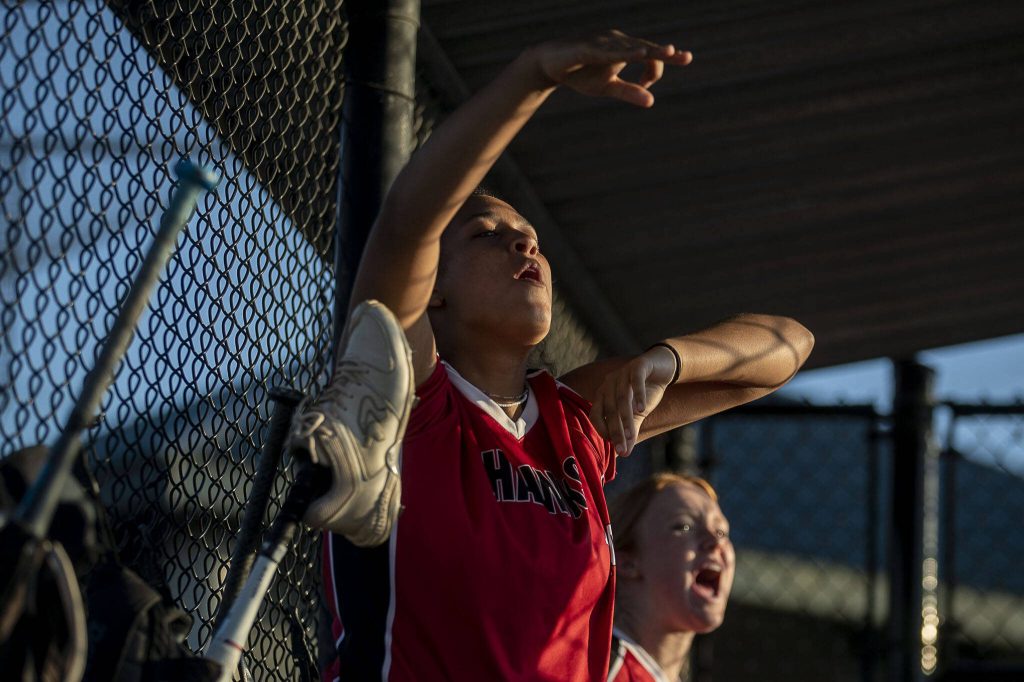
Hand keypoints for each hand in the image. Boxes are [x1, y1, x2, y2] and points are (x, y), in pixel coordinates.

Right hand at [530, 30, 691, 107]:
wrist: (549, 64)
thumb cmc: (580, 73)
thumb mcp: (607, 87)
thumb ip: (629, 92)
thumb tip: (652, 102)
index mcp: (625, 49)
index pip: (649, 57)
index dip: (655, 72)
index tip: (647, 86)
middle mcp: (618, 41)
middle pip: (645, 47)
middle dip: (666, 53)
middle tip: (686, 57)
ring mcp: (603, 42)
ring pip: (629, 47)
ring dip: (648, 51)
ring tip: (668, 52)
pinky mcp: (588, 47)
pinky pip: (608, 51)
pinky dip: (623, 52)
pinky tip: (637, 53)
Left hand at [589, 346, 677, 455]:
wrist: (663, 367)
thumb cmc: (646, 391)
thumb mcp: (637, 414)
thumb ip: (630, 431)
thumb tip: (625, 454)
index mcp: (603, 393)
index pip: (596, 414)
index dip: (603, 431)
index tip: (615, 446)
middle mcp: (609, 382)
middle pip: (609, 408)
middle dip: (615, 430)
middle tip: (622, 449)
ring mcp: (623, 372)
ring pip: (622, 397)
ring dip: (625, 417)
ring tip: (630, 435)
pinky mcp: (638, 365)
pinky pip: (636, 380)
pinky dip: (638, 395)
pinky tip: (642, 409)